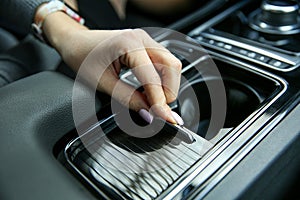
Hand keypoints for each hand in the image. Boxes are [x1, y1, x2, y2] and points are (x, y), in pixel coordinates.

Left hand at [42, 12, 181, 122]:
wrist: (75, 42)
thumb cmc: (82, 57)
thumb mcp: (102, 83)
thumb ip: (128, 99)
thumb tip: (149, 113)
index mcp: (128, 44)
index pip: (153, 77)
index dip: (160, 101)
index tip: (164, 118)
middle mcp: (141, 38)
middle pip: (172, 66)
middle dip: (169, 91)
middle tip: (158, 109)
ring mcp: (145, 40)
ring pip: (171, 65)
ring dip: (167, 86)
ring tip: (153, 100)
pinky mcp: (146, 46)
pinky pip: (164, 63)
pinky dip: (162, 80)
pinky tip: (151, 90)